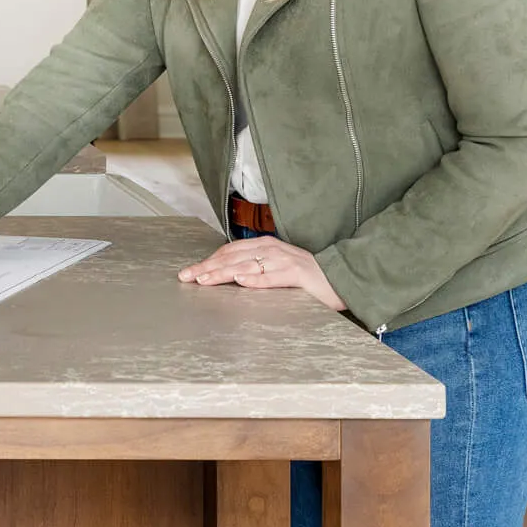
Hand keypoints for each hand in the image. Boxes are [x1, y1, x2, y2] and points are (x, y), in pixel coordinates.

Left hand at [179, 235, 343, 309]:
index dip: (208, 260)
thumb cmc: (306, 276)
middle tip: (186, 277)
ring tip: (204, 279)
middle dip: (207, 267)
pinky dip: (256, 279)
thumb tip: (228, 274)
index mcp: (264, 245)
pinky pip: (273, 277)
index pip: (229, 251)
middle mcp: (271, 250)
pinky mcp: (298, 274)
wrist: (340, 277)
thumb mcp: (275, 266)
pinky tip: (240, 281)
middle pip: (233, 258)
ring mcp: (284, 261)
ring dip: (223, 273)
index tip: (190, 272)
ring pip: (247, 266)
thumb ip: (254, 266)